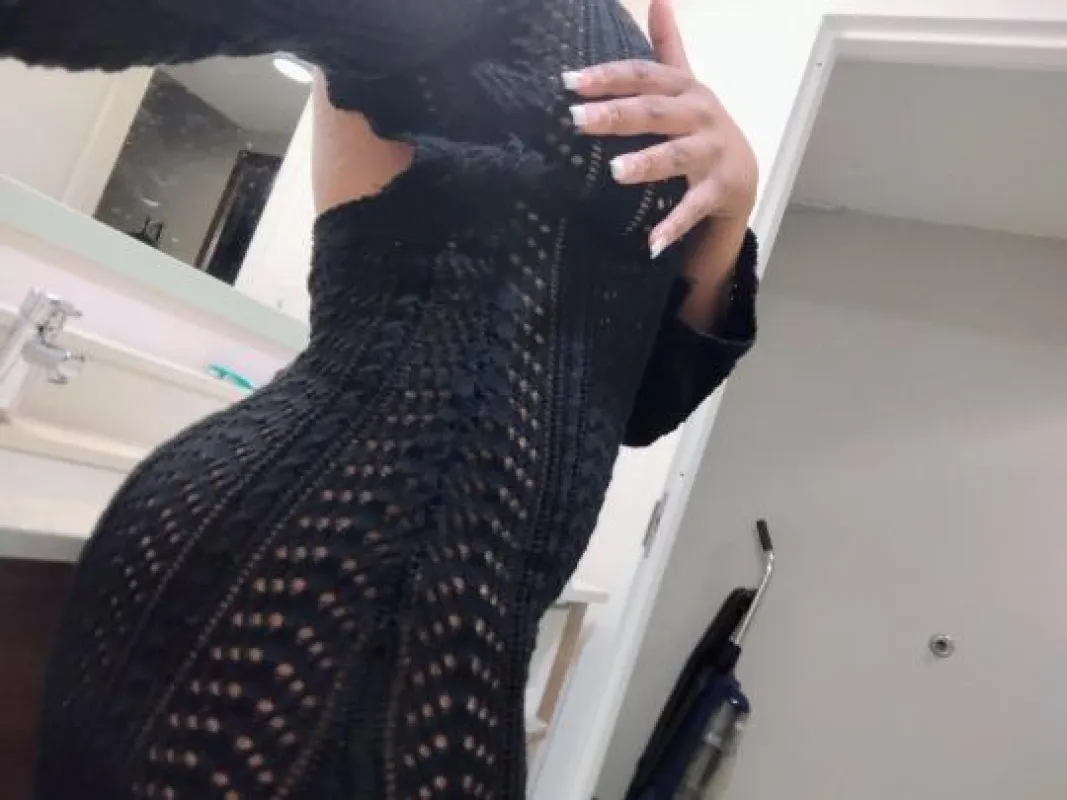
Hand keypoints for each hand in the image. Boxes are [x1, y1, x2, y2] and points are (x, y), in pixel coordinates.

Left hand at [563, 0, 756, 258]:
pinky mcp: (721, 190)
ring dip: (648, 163)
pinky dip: (674, 224)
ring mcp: (713, 153)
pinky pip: (694, 207)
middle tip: (577, 120)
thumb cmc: (701, 128)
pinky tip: (651, 241)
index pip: (644, 76)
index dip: (608, 77)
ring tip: (616, 171)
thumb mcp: (685, 86)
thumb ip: (668, 47)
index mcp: (687, 88)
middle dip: (617, 114)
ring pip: (678, 156)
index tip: (569, 82)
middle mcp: (701, 115)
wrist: (744, 177)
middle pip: (656, 111)